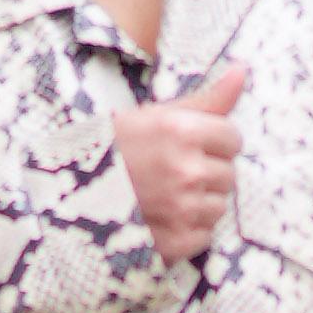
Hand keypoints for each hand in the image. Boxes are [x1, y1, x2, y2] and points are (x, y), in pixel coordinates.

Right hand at [112, 63, 245, 266]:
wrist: (70, 193)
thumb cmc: (116, 149)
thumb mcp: (157, 115)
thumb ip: (207, 99)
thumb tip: (242, 70)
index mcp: (181, 132)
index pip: (232, 138)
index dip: (213, 142)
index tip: (188, 146)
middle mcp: (185, 170)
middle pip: (228, 175)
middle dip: (206, 173)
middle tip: (171, 172)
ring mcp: (181, 209)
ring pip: (218, 207)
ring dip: (199, 203)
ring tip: (166, 196)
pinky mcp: (175, 243)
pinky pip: (204, 236)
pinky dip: (187, 231)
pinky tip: (162, 218)